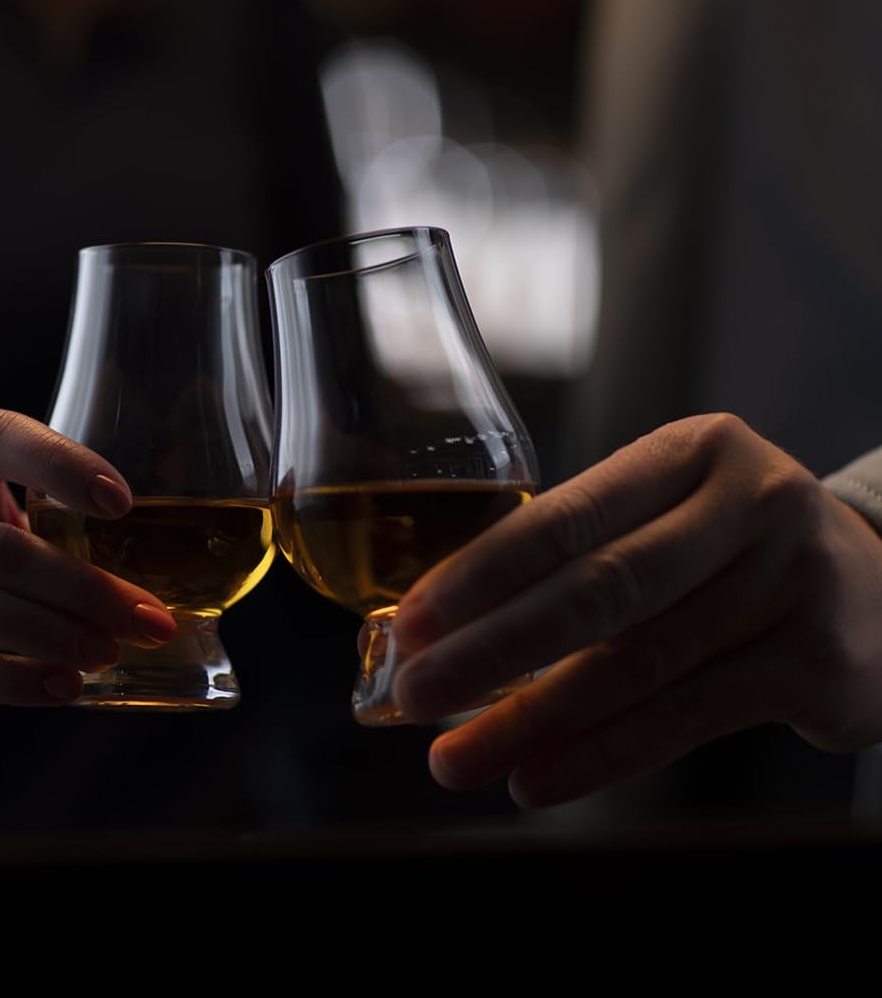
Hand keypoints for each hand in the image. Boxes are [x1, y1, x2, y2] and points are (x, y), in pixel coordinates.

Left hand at [392, 414, 881, 806]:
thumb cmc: (736, 547)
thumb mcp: (674, 514)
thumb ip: (585, 553)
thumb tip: (455, 629)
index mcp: (692, 450)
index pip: (567, 517)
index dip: (480, 575)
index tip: (411, 622)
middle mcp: (749, 504)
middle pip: (597, 592)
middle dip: (492, 651)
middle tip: (417, 694)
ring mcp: (791, 583)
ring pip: (634, 667)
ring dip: (532, 722)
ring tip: (458, 758)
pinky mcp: (817, 662)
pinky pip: (683, 719)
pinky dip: (600, 756)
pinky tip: (537, 777)